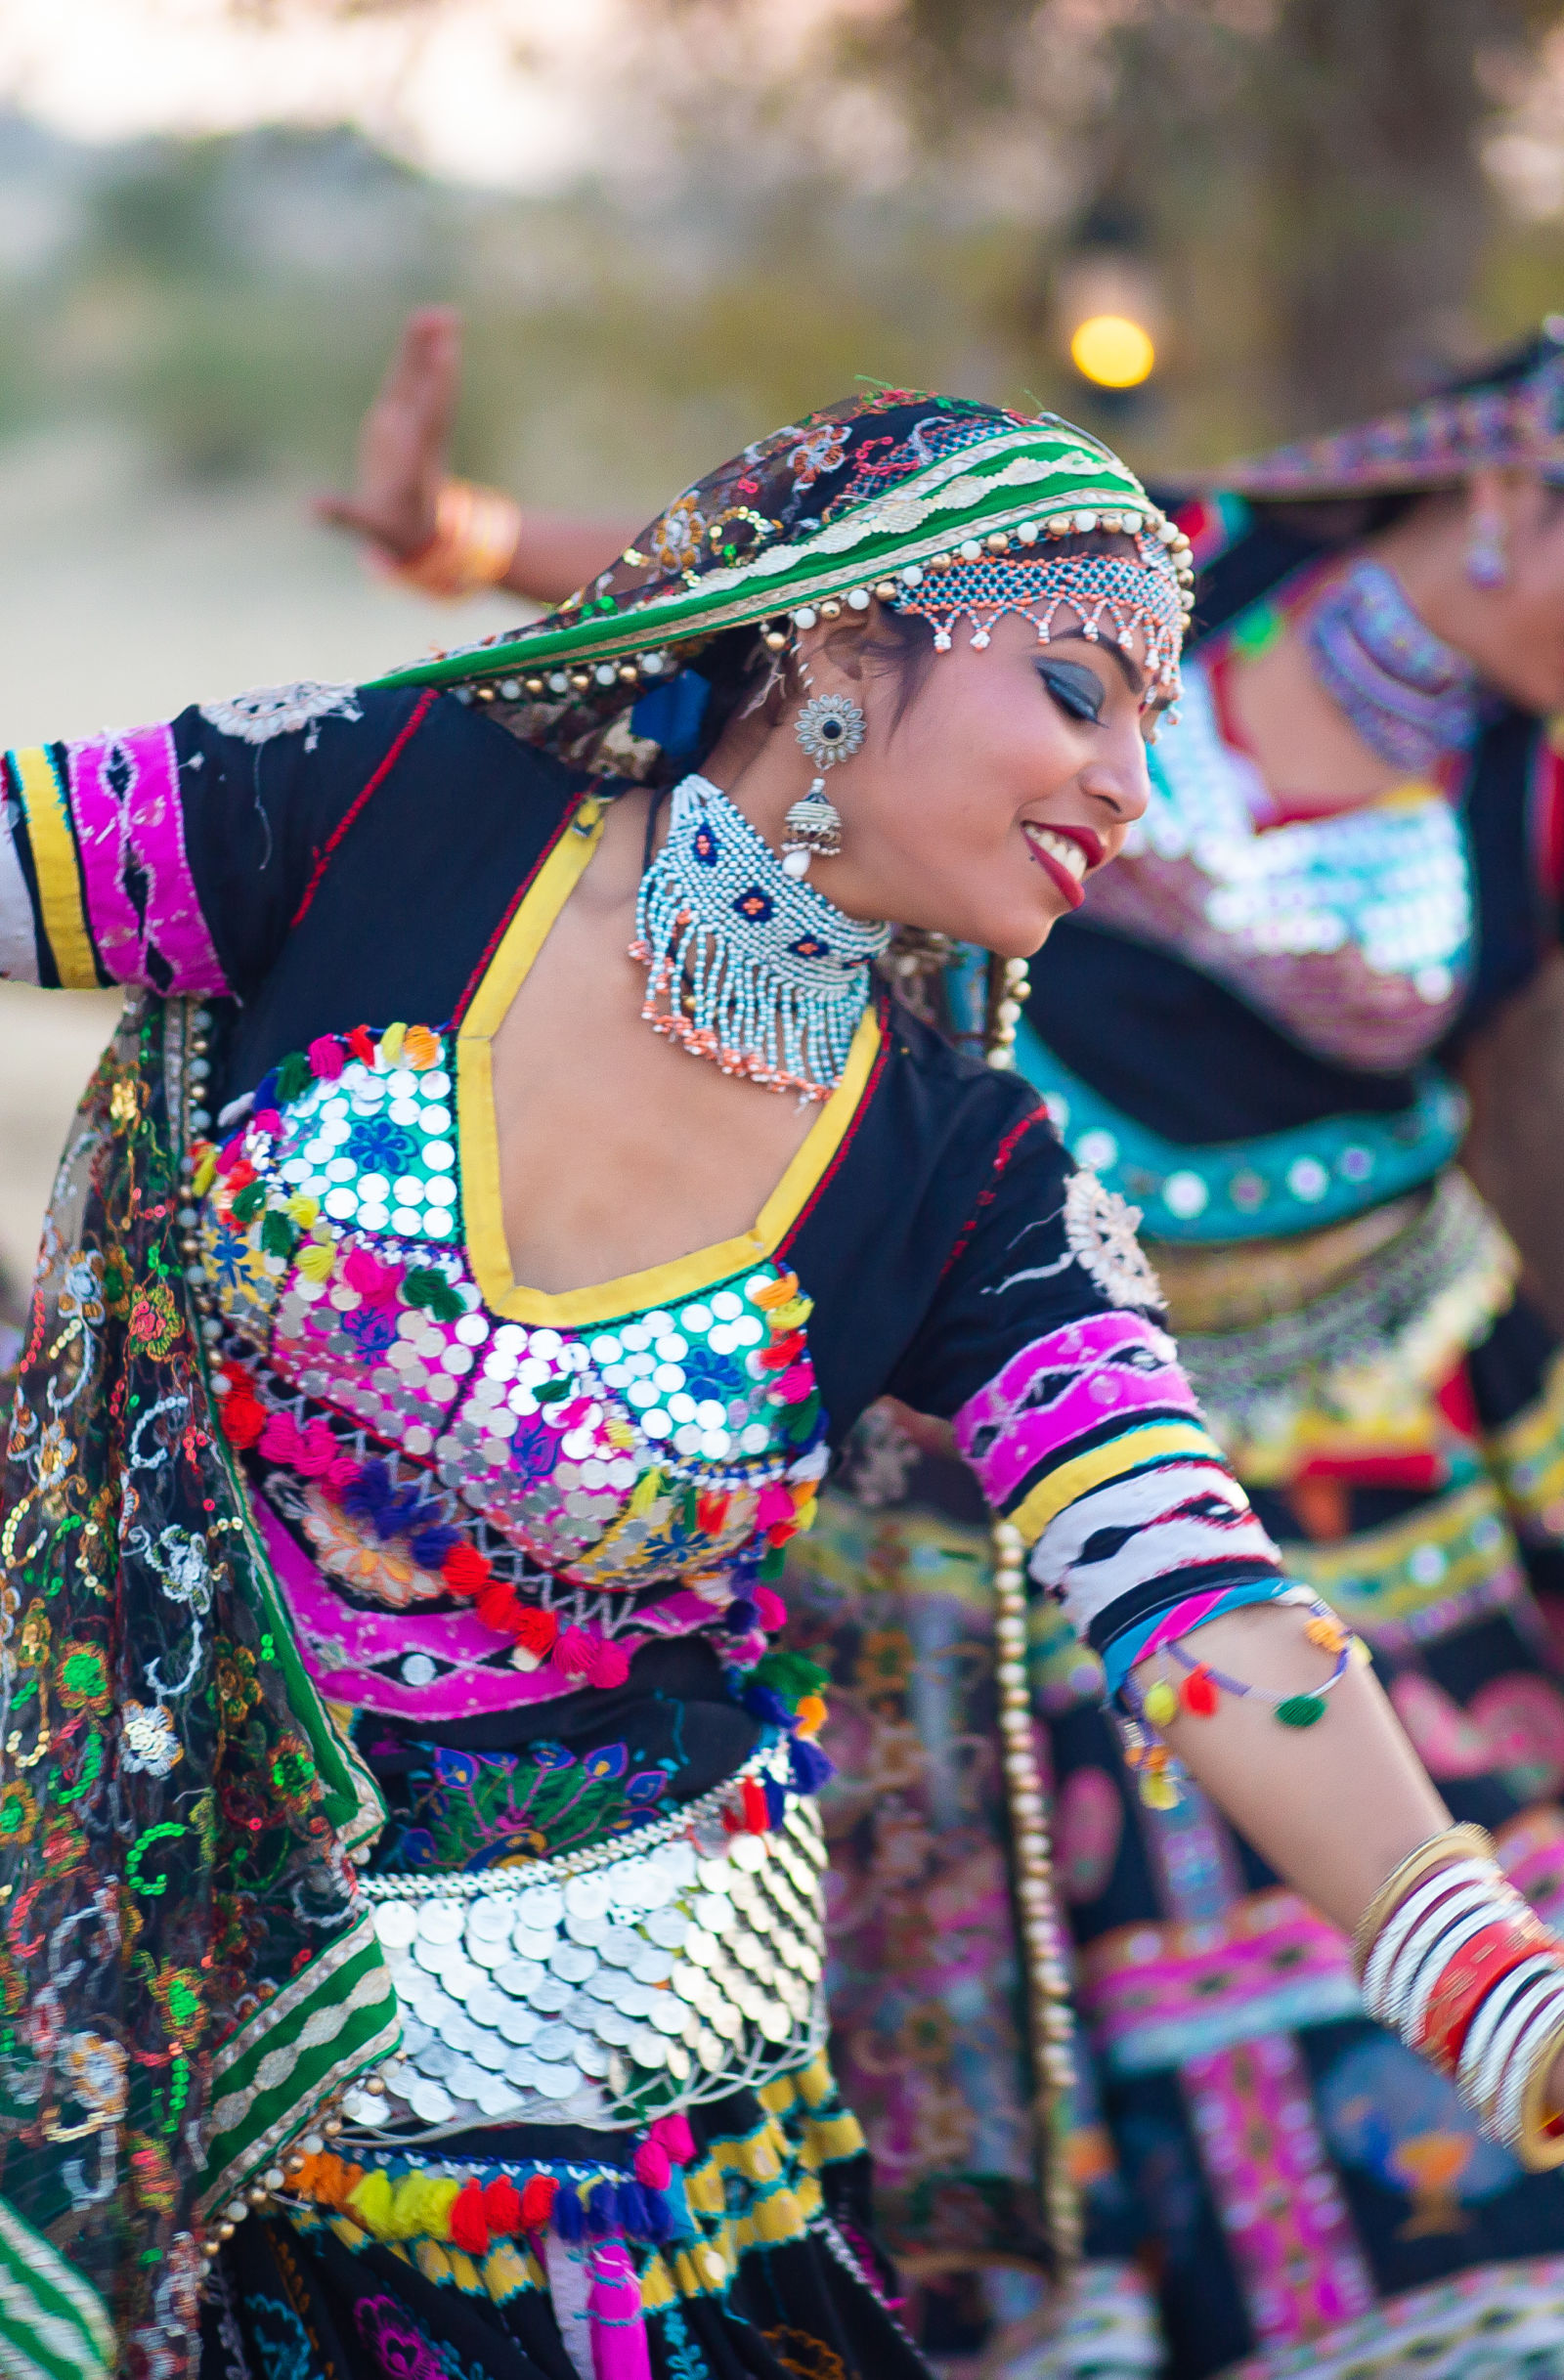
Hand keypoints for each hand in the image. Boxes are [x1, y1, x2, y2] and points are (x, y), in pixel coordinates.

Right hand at [314, 306, 460, 562]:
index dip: (435, 389)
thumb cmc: (394, 530)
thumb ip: (344, 515)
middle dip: (435, 357)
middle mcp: (418, 437)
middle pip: (428, 390)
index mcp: (413, 458)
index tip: (445, 358)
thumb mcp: (370, 526)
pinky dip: (418, 358)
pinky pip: (413, 384)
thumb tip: (311, 508)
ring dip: (430, 347)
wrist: (420, 531)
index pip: (426, 419)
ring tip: (437, 312)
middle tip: (445, 318)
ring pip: (423, 381)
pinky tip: (424, 330)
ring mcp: (413, 427)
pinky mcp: (403, 421)